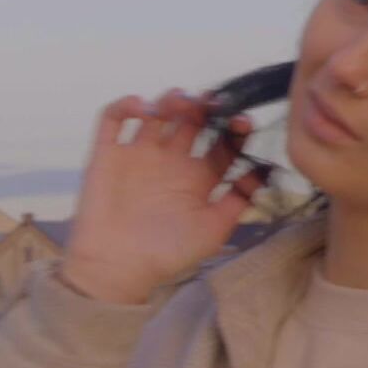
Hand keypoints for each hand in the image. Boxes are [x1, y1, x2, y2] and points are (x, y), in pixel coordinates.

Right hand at [59, 87, 262, 303]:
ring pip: (157, 112)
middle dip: (205, 106)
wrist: (117, 268)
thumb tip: (259, 172)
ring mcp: (138, 154)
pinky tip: (143, 109)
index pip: (221, 142)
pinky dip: (126, 105)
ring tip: (181, 104)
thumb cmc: (165, 254)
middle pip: (192, 120)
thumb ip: (237, 202)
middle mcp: (170, 161)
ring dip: (171, 100)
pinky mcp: (108, 153)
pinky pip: (113, 119)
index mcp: (197, 178)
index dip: (234, 128)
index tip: (242, 123)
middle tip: (213, 104)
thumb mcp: (213, 232)